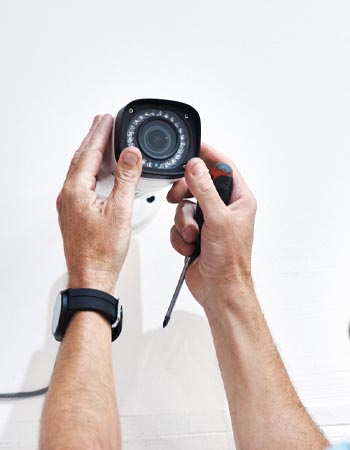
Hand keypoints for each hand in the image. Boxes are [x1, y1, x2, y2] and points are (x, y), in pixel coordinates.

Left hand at [56, 114, 141, 294]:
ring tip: (102, 140)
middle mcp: (68, 195)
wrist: (91, 276)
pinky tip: (100, 170)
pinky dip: (92, 170)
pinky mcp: (74, 212)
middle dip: (93, 137)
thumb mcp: (120, 212)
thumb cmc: (102, 252)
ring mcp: (69, 204)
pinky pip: (81, 182)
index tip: (107, 118)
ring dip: (92, 152)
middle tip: (103, 122)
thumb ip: (126, 179)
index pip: (89, 153)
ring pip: (81, 170)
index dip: (100, 133)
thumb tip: (130, 154)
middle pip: (82, 158)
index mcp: (76, 191)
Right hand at [167, 143, 256, 311]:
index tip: (194, 146)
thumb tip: (196, 165)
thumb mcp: (217, 219)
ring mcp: (209, 222)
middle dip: (185, 193)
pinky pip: (178, 224)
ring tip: (193, 238)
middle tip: (177, 196)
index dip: (209, 155)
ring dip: (183, 223)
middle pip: (198, 185)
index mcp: (239, 200)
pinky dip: (180, 236)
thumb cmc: (230, 261)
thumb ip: (204, 190)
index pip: (224, 167)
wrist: (219, 290)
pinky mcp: (195, 235)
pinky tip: (190, 248)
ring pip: (184, 206)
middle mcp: (224, 209)